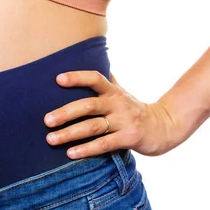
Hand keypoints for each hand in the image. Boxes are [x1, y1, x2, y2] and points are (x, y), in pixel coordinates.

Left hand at [44, 70, 180, 157]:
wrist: (163, 127)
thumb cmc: (133, 109)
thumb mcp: (120, 91)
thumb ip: (105, 79)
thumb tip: (91, 56)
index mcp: (113, 91)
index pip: (95, 78)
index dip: (77, 77)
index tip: (57, 79)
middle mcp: (117, 104)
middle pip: (88, 105)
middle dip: (65, 113)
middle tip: (46, 120)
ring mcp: (124, 121)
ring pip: (93, 126)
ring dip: (70, 133)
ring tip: (51, 139)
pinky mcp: (129, 138)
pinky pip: (104, 144)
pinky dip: (86, 149)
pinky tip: (70, 153)